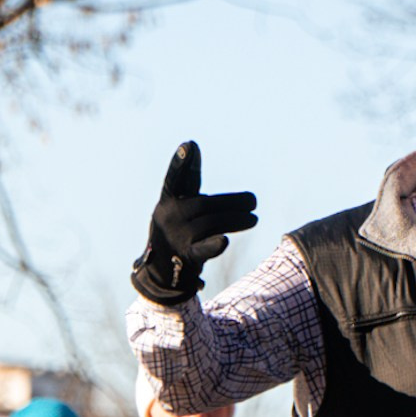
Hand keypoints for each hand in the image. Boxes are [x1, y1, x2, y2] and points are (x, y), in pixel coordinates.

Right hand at [131, 141, 258, 305]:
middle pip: (205, 205)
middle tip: (253, 201)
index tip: (189, 145)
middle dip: (232, 203)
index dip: (181, 162)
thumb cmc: (176, 229)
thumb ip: (188, 180)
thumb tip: (191, 145)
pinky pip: (202, 249)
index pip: (175, 179)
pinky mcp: (187, 257)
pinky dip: (213, 245)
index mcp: (167, 201)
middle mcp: (169, 216)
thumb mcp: (178, 203)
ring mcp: (177, 237)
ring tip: (253, 218)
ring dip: (236, 220)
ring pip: (211, 223)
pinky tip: (224, 241)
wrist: (162, 271)